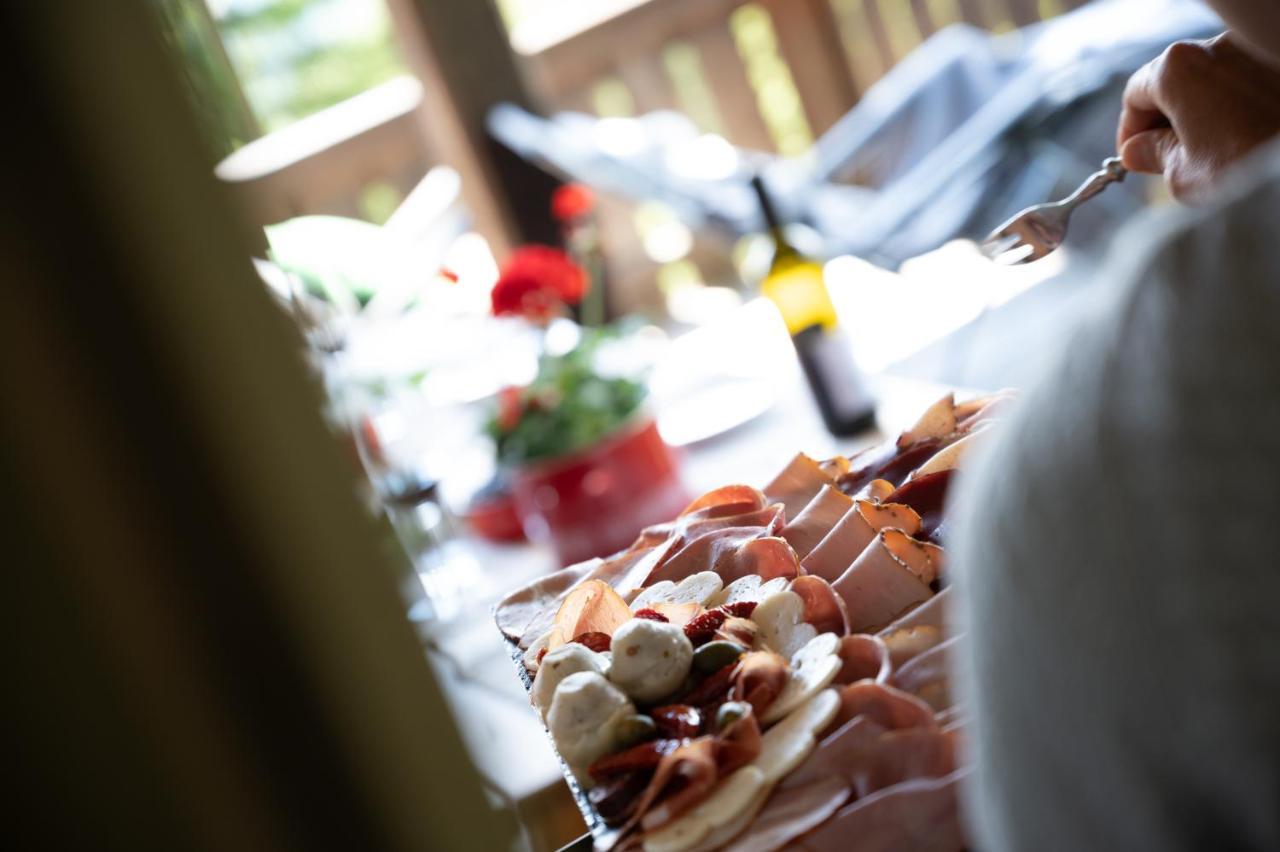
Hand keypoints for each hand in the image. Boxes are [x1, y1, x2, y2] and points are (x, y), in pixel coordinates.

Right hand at [1117, 33, 1279, 202]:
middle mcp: (1215, 49)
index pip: (1135, 94)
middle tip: (1164, 158)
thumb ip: (1153, 156)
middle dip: (1163, 121)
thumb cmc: (1244, 170)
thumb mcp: (1182, 173)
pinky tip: (1235, 141)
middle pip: (1172, 84)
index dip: (1129, 130)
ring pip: (1208, 84)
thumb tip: (1138, 151)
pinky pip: (1240, 86)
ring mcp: (1251, 54)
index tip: (1133, 155)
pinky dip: (1229, 109)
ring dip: (1197, 115)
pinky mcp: (1277, 69)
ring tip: (1204, 153)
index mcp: (1179, 68)